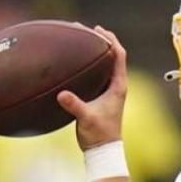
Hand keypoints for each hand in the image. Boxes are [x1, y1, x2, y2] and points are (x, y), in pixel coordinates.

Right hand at [57, 25, 127, 149]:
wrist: (102, 150)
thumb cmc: (99, 134)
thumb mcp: (86, 118)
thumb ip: (75, 105)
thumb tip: (61, 94)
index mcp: (118, 86)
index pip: (119, 56)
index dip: (111, 40)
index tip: (98, 30)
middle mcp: (115, 86)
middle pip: (112, 56)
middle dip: (101, 41)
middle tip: (86, 30)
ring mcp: (108, 91)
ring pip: (104, 65)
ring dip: (95, 53)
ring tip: (81, 42)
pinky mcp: (100, 97)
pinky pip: (95, 75)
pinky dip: (88, 66)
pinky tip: (74, 64)